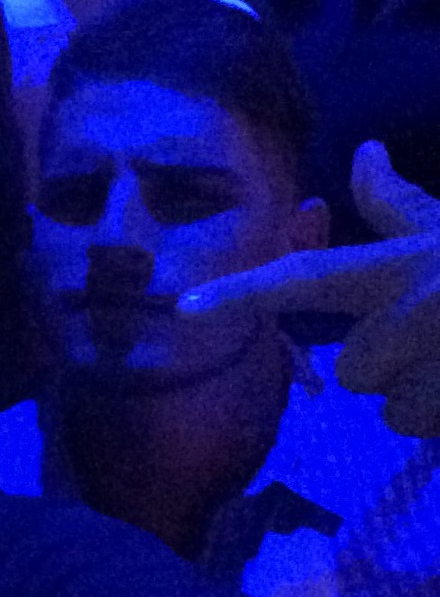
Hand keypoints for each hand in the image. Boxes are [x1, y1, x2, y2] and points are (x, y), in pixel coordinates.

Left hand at [179, 141, 439, 436]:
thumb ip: (399, 207)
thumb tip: (364, 154)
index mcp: (399, 270)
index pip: (302, 280)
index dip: (241, 295)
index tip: (182, 308)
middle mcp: (412, 317)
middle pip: (355, 371)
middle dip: (393, 365)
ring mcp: (438, 372)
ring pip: (397, 414)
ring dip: (431, 403)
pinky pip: (432, 442)